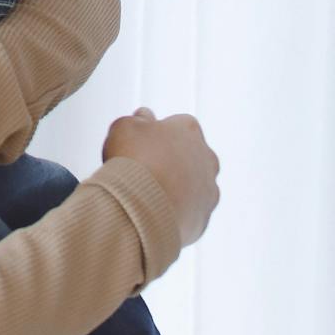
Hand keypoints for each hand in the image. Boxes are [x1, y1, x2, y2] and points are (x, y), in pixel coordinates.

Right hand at [101, 107, 221, 246]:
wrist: (142, 205)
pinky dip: (175, 213)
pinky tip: (154, 214)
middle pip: (190, 156)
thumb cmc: (133, 160)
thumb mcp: (125, 126)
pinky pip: (189, 213)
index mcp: (189, 129)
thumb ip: (138, 119)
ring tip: (149, 195)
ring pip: (193, 186)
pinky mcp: (203, 218)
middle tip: (146, 170)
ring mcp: (208, 189)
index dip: (158, 135)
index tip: (141, 144)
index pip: (178, 125)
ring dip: (177, 189)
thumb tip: (144, 116)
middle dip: (173, 161)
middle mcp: (206, 157)